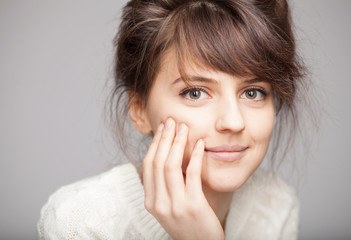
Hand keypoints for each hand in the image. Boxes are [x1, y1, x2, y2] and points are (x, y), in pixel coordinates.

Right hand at [142, 118, 224, 239]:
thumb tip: (167, 157)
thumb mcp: (169, 207)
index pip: (147, 166)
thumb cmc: (188, 225)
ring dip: (177, 143)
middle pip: (157, 162)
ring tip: (184, 128)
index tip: (162, 129)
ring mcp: (175, 206)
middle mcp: (158, 203)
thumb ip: (165, 186)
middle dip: (164, 138)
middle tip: (172, 121)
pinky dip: (194, 156)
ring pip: (170, 166)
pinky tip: (200, 145)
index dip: (154, 145)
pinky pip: (191, 175)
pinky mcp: (193, 206)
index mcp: (150, 201)